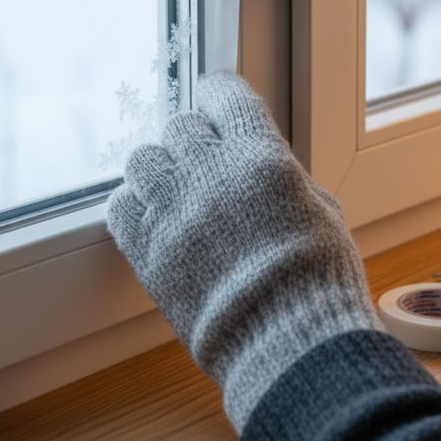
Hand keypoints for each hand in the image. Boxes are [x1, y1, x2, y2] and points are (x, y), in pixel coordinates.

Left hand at [106, 71, 381, 431]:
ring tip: (175, 189)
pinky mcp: (148, 253)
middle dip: (194, 140)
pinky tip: (155, 218)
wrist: (288, 348)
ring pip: (142, 159)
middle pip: (180, 126)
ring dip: (160, 168)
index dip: (220, 93)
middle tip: (204, 162)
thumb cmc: (317, 280)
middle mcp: (211, 177)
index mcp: (261, 160)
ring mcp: (174, 214)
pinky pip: (120, 206)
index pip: (225, 95)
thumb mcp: (320, 208)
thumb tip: (255, 158)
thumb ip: (280, 172)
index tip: (217, 99)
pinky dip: (135, 206)